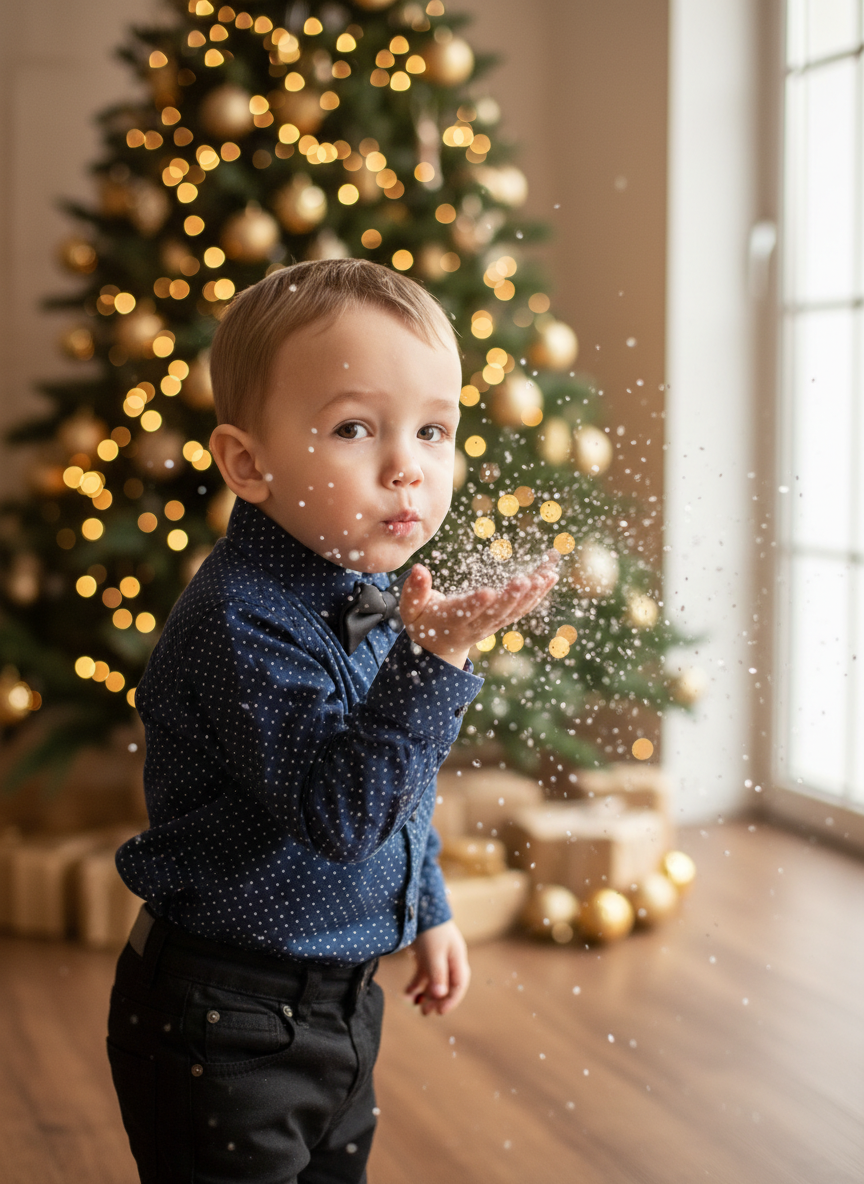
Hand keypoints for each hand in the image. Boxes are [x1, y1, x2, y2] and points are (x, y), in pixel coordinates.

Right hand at [399, 552, 559, 668]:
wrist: (440, 648)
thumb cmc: (423, 622)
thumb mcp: (411, 610)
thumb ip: (414, 591)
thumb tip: (418, 568)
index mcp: (451, 622)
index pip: (464, 613)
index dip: (476, 604)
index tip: (488, 591)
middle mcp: (476, 626)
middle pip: (496, 613)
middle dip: (511, 597)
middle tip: (524, 581)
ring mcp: (492, 625)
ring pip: (515, 611)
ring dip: (533, 594)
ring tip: (548, 575)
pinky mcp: (502, 620)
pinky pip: (523, 608)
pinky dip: (538, 593)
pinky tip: (551, 575)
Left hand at [403, 920, 470, 1016]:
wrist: (419, 904)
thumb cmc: (430, 928)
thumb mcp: (434, 952)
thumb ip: (437, 974)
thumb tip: (440, 996)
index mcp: (457, 958)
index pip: (459, 985)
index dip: (451, 1000)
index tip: (439, 1012)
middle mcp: (449, 959)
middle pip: (446, 985)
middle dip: (437, 1000)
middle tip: (425, 1012)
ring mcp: (437, 956)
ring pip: (434, 981)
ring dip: (426, 994)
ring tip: (417, 1006)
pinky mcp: (425, 954)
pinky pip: (422, 974)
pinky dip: (416, 983)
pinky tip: (407, 992)